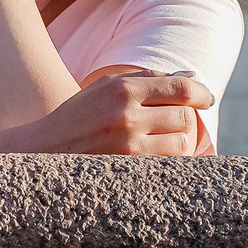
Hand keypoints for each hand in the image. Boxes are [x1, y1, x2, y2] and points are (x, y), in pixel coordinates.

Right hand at [25, 72, 213, 155]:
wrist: (42, 149)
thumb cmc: (78, 115)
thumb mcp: (104, 87)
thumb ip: (146, 79)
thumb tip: (192, 78)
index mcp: (121, 88)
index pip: (181, 88)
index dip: (201, 93)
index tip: (205, 99)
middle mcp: (127, 115)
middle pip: (184, 117)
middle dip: (186, 118)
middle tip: (176, 121)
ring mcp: (128, 145)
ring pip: (181, 143)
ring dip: (180, 141)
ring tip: (164, 139)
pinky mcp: (128, 169)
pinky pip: (168, 164)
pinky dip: (170, 159)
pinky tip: (157, 154)